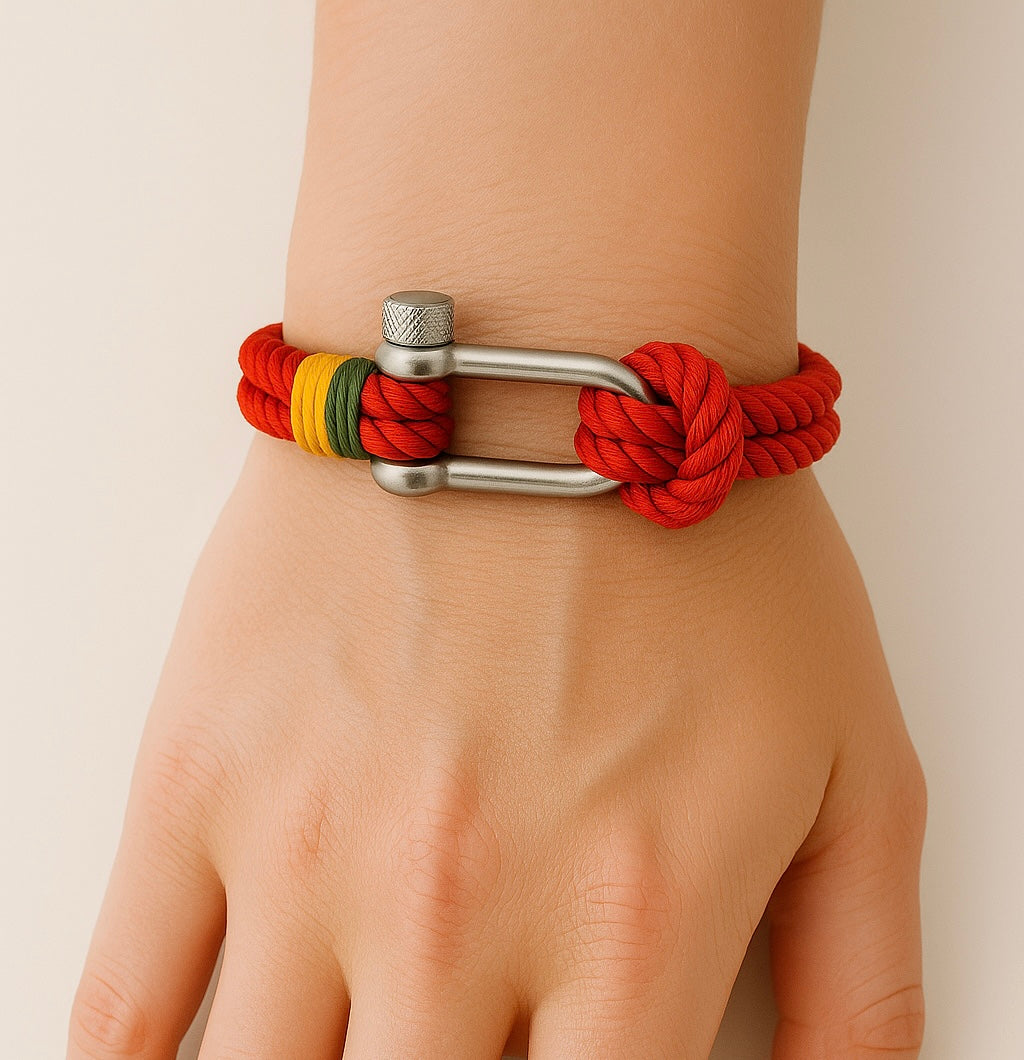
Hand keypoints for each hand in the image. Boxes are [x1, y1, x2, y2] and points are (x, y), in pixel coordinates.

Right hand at [68, 430, 925, 1058]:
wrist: (533, 364)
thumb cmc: (697, 541)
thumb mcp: (854, 761)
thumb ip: (864, 981)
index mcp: (635, 928)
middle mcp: (461, 913)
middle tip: (435, 1047)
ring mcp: (309, 845)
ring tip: (337, 1043)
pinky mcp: (201, 770)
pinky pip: (122, 1001)